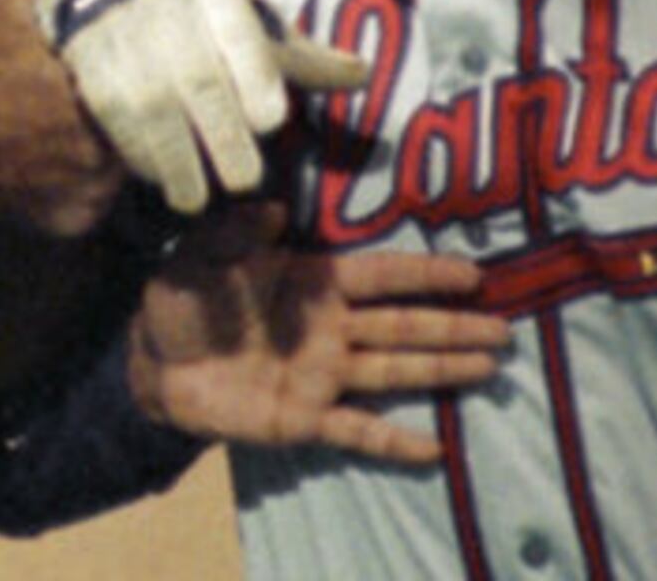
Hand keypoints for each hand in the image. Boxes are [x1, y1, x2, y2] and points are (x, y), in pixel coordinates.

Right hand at [0, 0, 127, 239]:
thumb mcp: (9, 13)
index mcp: (94, 96)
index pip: (148, 94)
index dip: (141, 84)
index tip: (128, 76)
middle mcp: (99, 152)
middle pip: (138, 134)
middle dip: (125, 121)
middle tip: (94, 107)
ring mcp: (88, 192)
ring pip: (119, 171)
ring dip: (106, 156)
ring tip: (72, 138)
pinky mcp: (72, 222)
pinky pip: (95, 202)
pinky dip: (84, 189)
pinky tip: (58, 169)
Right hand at [43, 0, 367, 213]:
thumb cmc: (203, 22)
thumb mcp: (252, 26)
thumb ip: (302, 59)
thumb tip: (362, 73)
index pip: (241, 33)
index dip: (255, 76)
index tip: (270, 120)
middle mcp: (168, 7)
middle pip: (199, 78)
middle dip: (222, 134)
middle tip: (244, 178)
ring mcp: (124, 36)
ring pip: (152, 104)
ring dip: (176, 159)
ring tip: (197, 198)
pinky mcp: (90, 66)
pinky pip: (116, 116)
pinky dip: (139, 153)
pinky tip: (160, 177)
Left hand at [128, 203, 509, 465]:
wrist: (152, 364)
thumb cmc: (182, 299)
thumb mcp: (201, 254)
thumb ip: (237, 230)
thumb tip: (278, 206)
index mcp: (314, 283)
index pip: (382, 276)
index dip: (426, 275)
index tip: (473, 275)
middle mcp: (331, 328)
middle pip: (403, 326)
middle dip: (453, 327)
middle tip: (504, 330)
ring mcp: (323, 375)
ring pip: (394, 372)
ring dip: (441, 370)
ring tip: (488, 367)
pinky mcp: (306, 419)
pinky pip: (358, 432)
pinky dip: (394, 442)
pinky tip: (435, 450)